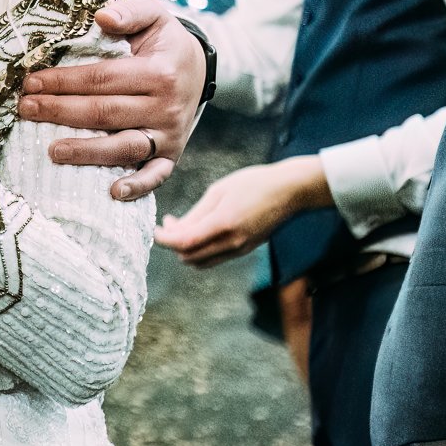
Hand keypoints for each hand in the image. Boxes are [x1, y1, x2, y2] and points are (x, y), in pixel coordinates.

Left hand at [19, 0, 203, 199]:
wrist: (199, 69)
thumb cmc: (164, 43)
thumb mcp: (154, 17)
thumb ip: (129, 12)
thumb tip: (101, 17)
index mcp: (158, 72)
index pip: (101, 79)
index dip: (64, 81)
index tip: (31, 83)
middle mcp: (165, 107)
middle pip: (105, 113)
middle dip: (61, 112)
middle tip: (25, 110)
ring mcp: (169, 135)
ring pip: (124, 147)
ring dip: (86, 151)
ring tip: (51, 151)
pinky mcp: (172, 155)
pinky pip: (156, 175)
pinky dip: (138, 186)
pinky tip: (113, 192)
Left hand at [154, 157, 330, 266]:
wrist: (290, 191)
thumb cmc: (254, 183)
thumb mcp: (219, 191)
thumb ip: (196, 214)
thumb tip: (174, 229)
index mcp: (224, 224)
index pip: (184, 243)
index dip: (163, 239)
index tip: (154, 229)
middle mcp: (233, 243)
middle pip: (189, 257)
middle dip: (173, 244)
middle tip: (168, 224)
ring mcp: (241, 249)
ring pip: (202, 262)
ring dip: (186, 249)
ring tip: (181, 227)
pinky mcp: (246, 249)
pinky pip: (215, 258)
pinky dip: (201, 250)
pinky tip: (200, 231)